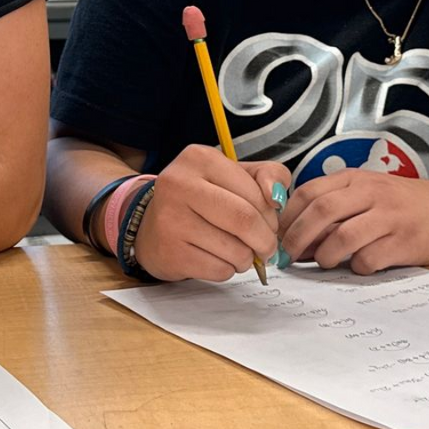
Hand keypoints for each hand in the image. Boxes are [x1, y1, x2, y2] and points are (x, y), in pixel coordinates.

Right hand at [134, 145, 291, 281]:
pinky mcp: (169, 253)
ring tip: (239, 252)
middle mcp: (179, 184)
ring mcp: (170, 220)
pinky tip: (218, 258)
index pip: (254, 192)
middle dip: (265, 240)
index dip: (272, 214)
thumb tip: (277, 198)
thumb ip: (268, 176)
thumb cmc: (203, 200)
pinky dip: (229, 269)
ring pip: (235, 250)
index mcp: (199, 158)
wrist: (152, 227)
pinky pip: (219, 270)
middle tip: (266, 247)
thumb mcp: (236, 176)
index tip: (270, 223)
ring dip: (247, 258)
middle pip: (244, 220)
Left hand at [279, 169, 428, 274]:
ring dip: (324, 256)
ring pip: (341, 237)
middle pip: (320, 212)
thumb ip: (336, 207)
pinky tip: (361, 265)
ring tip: (324, 262)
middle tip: (289, 257)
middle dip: (297, 238)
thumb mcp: (370, 193)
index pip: (309, 192)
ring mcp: (389, 217)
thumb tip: (298, 237)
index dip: (288, 217)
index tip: (278, 236)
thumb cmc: (407, 205)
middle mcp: (372, 193)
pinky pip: (369, 258)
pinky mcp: (405, 242)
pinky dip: (357, 267)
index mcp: (357, 179)